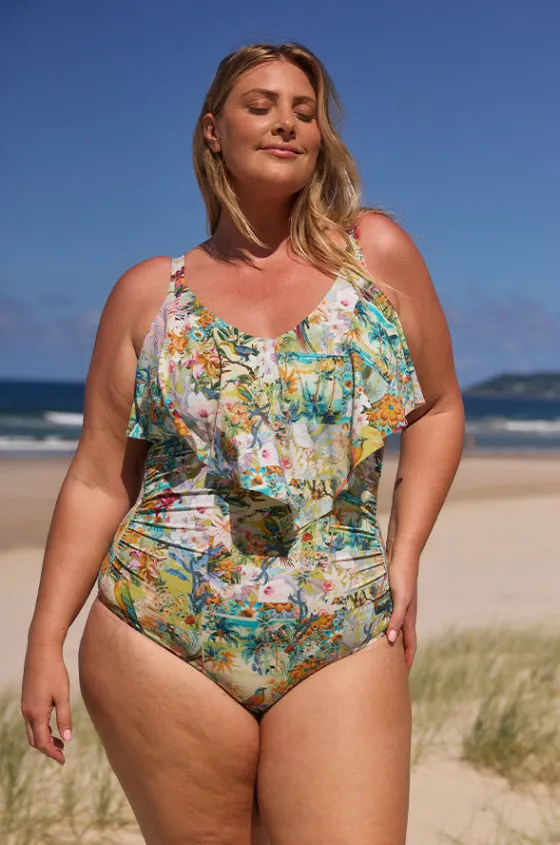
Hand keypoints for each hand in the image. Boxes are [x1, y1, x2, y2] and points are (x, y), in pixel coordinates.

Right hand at [21, 644, 71, 765]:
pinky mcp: (27, 700)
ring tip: (60, 742)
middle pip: (35, 740)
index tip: (63, 761)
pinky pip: (32, 721)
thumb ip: (64, 718)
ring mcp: (25, 706)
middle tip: (62, 754)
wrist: (41, 652)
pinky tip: (53, 726)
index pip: (42, 742)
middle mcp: (27, 713)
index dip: (52, 753)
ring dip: (44, 739)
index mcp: (36, 714)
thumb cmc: (54, 672)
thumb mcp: (63, 696)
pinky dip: (41, 729)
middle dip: (47, 749)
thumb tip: (67, 738)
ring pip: (32, 731)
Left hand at [385, 558, 417, 670]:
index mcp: (409, 617)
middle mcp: (405, 613)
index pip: (410, 645)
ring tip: (379, 651)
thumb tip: (391, 641)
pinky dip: (383, 625)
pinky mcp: (391, 596)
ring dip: (389, 640)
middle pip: (403, 639)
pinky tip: (372, 626)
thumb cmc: (402, 577)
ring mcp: (398, 605)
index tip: (402, 676)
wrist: (402, 554)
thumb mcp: (400, 599)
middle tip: (389, 668)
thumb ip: (396, 619)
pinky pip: (387, 616)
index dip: (407, 660)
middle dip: (398, 654)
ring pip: (395, 628)